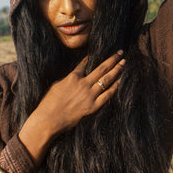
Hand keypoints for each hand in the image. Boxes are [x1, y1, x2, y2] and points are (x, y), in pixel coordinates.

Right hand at [19, 51, 124, 166]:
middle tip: (120, 52)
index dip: (92, 57)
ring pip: (107, 79)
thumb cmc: (48, 103)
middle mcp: (83, 84)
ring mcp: (89, 95)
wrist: (48, 119)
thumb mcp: (56, 85)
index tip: (100, 52)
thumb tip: (74, 76)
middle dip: (112, 59)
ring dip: (117, 70)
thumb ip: (67, 79)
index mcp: (73, 77)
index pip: (85, 63)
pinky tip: (120, 81)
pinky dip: (114, 87)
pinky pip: (107, 95)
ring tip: (123, 63)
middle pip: (102, 68)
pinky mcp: (92, 106)